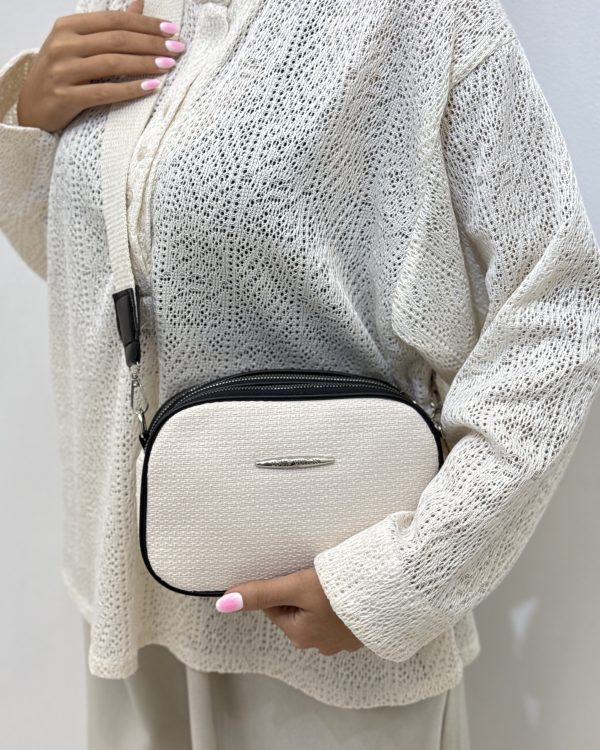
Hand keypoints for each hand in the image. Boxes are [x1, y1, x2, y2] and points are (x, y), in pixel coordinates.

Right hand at [17, 0, 184, 132]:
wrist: (32, 108)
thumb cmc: (60, 74)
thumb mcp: (78, 44)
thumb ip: (107, 27)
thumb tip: (138, 3)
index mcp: (67, 27)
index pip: (114, 20)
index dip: (145, 23)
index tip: (170, 30)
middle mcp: (63, 45)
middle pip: (117, 40)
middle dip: (151, 43)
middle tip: (177, 48)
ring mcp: (63, 71)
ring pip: (113, 63)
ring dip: (145, 63)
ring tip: (169, 65)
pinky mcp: (66, 97)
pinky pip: (105, 92)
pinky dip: (130, 89)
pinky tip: (151, 87)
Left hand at [214, 566, 363, 656]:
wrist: (390, 591)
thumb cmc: (341, 590)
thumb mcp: (295, 586)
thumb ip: (261, 592)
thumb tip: (224, 603)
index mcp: (300, 636)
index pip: (276, 605)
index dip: (285, 584)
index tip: (299, 573)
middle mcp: (320, 643)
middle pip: (297, 608)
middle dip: (304, 590)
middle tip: (320, 575)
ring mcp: (344, 639)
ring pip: (320, 610)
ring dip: (325, 595)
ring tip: (337, 581)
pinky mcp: (362, 629)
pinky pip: (343, 613)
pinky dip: (344, 601)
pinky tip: (352, 589)